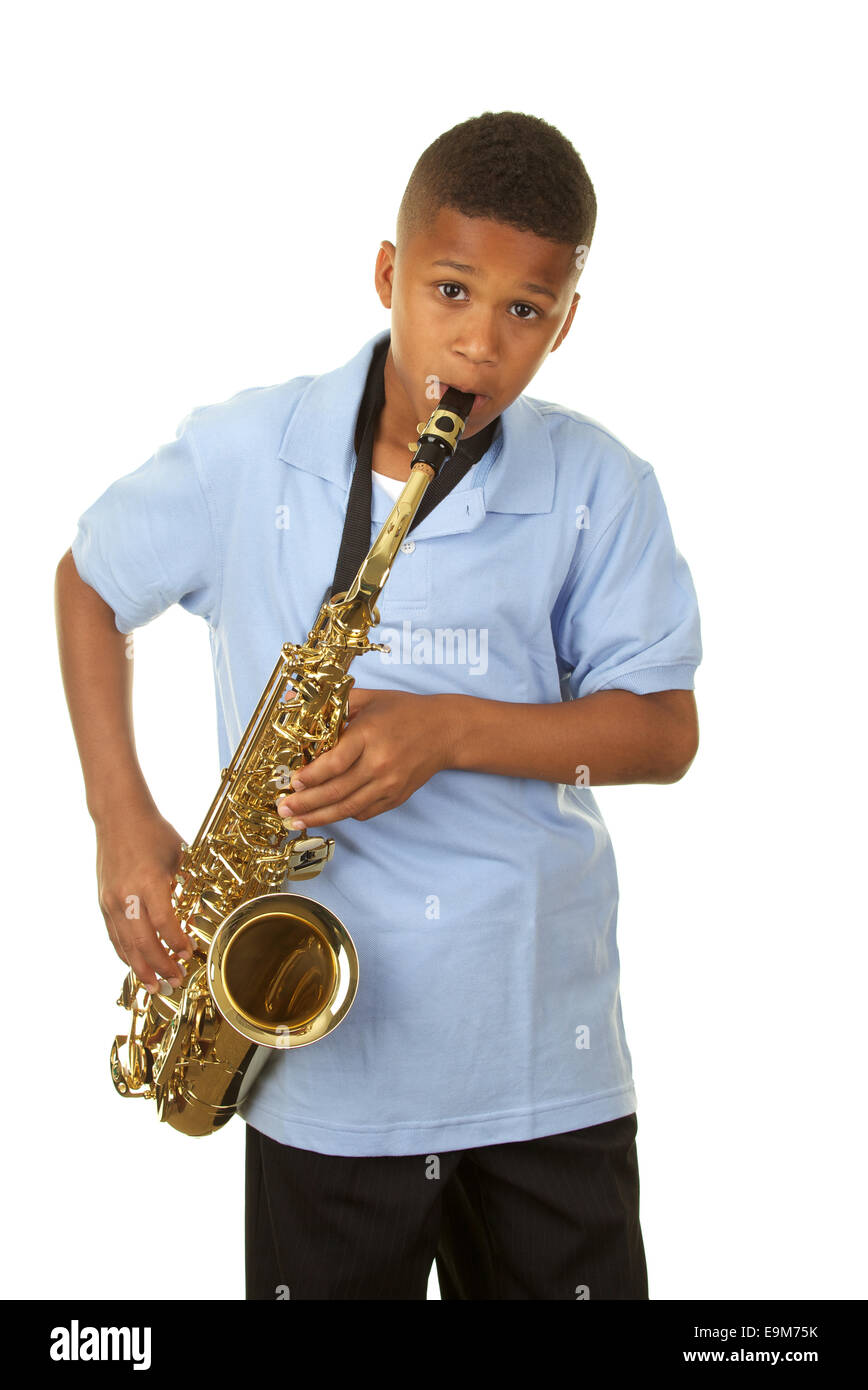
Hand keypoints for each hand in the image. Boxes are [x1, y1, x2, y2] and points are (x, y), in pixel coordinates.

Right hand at [96, 807, 193, 994]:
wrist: (119, 815)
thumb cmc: (153, 831)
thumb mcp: (180, 856)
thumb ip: (185, 885)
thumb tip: (195, 914)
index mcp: (149, 882)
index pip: (164, 925)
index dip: (177, 944)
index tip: (189, 953)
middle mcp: (127, 895)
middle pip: (143, 943)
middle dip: (161, 967)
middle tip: (176, 981)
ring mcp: (111, 900)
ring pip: (125, 945)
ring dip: (141, 969)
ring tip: (156, 986)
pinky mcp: (103, 901)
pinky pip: (114, 935)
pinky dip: (126, 953)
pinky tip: (136, 965)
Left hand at [276, 687, 453, 828]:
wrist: (445, 731)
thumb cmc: (405, 712)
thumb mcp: (370, 698)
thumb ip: (333, 702)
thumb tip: (294, 700)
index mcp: (370, 735)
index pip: (334, 763)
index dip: (310, 777)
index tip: (292, 783)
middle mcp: (380, 763)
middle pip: (336, 791)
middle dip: (306, 803)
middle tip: (283, 809)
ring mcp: (390, 784)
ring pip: (348, 808)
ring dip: (320, 817)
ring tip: (297, 821)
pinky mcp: (397, 797)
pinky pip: (365, 812)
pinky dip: (344, 815)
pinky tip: (327, 814)